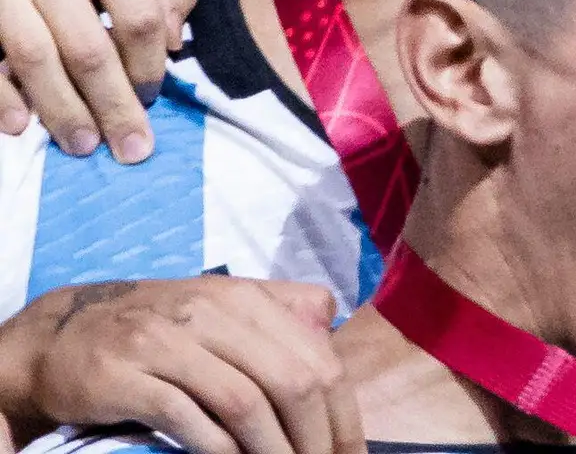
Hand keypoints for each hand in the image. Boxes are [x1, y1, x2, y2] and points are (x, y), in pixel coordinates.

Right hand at [0, 0, 186, 158]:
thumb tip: (173, 42)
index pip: (136, 14)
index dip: (149, 64)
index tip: (153, 97)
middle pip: (87, 45)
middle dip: (112, 103)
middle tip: (130, 145)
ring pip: (35, 56)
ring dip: (61, 109)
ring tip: (83, 144)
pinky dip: (1, 96)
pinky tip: (19, 125)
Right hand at [0, 277, 355, 453]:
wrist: (63, 333)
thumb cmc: (157, 326)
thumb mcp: (220, 304)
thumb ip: (277, 309)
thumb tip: (332, 326)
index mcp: (246, 299)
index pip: (317, 358)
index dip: (342, 412)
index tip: (351, 453)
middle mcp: (212, 313)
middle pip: (291, 380)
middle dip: (317, 437)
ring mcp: (167, 343)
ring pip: (245, 401)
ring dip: (275, 450)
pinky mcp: (127, 377)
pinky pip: (188, 418)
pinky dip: (221, 449)